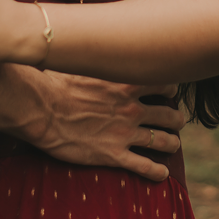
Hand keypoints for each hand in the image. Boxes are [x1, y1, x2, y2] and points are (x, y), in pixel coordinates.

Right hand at [27, 73, 183, 182]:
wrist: (41, 108)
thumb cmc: (56, 82)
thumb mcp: (83, 62)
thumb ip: (98, 60)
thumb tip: (92, 43)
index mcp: (126, 83)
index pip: (164, 83)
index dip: (170, 88)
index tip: (169, 91)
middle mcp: (131, 108)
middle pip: (168, 114)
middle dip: (176, 118)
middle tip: (176, 120)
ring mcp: (124, 132)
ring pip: (162, 141)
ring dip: (171, 143)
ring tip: (173, 144)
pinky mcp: (113, 154)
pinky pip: (144, 166)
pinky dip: (157, 172)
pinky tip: (162, 174)